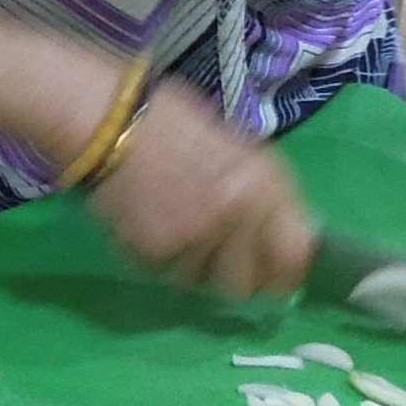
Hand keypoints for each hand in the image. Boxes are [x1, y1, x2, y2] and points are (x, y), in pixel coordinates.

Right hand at [86, 81, 317, 298]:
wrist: (110, 121)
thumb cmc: (174, 125)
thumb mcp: (238, 149)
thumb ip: (265, 195)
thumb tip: (283, 239)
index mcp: (264, 185)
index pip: (295, 254)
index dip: (286, 273)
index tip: (275, 279)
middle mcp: (236, 215)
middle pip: (244, 285)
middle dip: (230, 276)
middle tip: (214, 259)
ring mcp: (195, 236)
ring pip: (199, 282)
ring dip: (189, 265)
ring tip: (172, 228)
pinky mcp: (155, 251)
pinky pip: (163, 273)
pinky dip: (155, 257)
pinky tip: (146, 222)